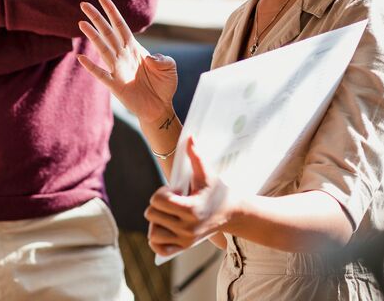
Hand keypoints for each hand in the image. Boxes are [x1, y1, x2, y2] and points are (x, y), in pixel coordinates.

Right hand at [77, 0, 176, 124]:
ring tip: (82, 24)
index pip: (120, 26)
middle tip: (84, 5)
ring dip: (92, 36)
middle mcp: (123, 56)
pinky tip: (81, 58)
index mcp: (135, 48)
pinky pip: (101, 74)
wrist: (160, 107)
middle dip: (96, 18)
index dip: (112, 12)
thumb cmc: (164, 86)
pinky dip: (91, 66)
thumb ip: (163, 58)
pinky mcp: (115, 85)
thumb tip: (150, 57)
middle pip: (107, 33)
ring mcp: (117, 69)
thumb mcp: (169, 67)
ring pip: (103, 49)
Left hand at [146, 138, 235, 255]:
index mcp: (190, 209)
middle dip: (158, 204)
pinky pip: (159, 247)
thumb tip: (190, 137)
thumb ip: (196, 155)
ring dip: (157, 221)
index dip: (162, 192)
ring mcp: (185, 240)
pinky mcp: (184, 247)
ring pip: (153, 232)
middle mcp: (187, 227)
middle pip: (152, 214)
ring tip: (169, 213)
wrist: (232, 213)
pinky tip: (164, 226)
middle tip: (173, 201)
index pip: (157, 200)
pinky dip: (156, 239)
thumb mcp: (207, 173)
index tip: (174, 191)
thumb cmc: (217, 190)